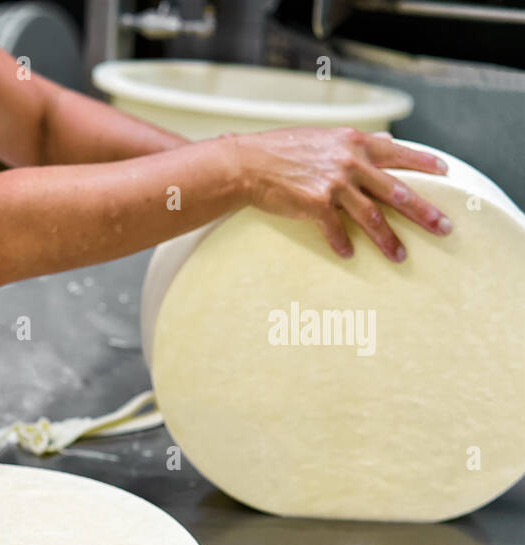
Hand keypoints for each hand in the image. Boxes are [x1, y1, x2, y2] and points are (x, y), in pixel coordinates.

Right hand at [231, 127, 452, 261]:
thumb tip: (384, 144)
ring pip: (371, 215)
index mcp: (354, 143)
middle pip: (396, 191)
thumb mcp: (324, 138)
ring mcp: (333, 184)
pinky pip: (335, 229)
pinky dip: (342, 243)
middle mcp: (349, 162)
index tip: (447, 173)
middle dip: (423, 212)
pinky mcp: (315, 204)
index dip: (425, 163)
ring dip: (387, 239)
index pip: (399, 153)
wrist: (247, 163)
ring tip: (400, 256)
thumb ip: (354, 144)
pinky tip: (347, 254)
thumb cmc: (281, 149)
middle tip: (445, 228)